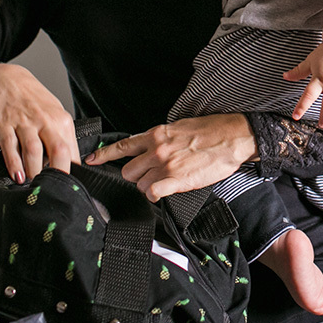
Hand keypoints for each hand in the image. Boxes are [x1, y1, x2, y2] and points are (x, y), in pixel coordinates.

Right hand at [0, 63, 78, 183]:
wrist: (5, 81)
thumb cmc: (32, 102)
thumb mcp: (53, 115)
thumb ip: (60, 138)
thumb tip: (71, 164)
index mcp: (61, 121)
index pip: (72, 150)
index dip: (72, 171)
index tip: (69, 186)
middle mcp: (45, 121)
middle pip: (58, 151)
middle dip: (58, 173)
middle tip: (54, 190)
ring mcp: (24, 123)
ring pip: (33, 151)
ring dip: (34, 171)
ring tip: (34, 185)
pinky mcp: (3, 126)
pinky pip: (10, 147)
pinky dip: (14, 163)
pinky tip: (17, 175)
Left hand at [83, 114, 257, 201]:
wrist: (232, 136)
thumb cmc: (210, 131)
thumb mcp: (179, 128)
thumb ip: (160, 139)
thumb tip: (149, 147)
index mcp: (156, 135)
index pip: (122, 146)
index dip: (103, 155)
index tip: (90, 160)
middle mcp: (157, 149)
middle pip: (127, 171)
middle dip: (135, 176)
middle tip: (150, 176)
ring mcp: (165, 165)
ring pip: (140, 185)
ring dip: (148, 187)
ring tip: (164, 182)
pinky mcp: (177, 179)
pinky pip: (153, 193)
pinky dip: (156, 195)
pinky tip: (164, 191)